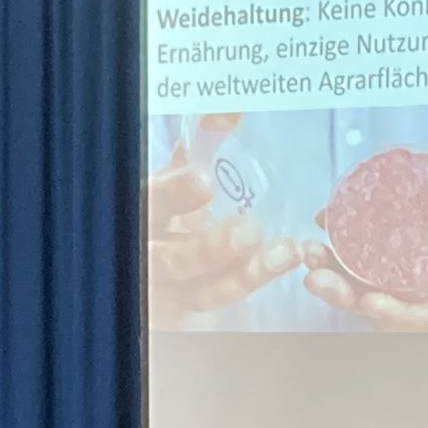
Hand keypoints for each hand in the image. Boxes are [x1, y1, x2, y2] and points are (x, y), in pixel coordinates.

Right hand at [147, 120, 299, 328]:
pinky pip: (219, 308)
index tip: (205, 182)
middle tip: (249, 230)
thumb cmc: (173, 206)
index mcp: (142, 212)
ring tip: (284, 253)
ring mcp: (168, 293)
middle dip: (210, 248)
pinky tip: (279, 266)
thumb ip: (200, 137)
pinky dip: (248, 286)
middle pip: (172, 261)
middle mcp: (149, 256)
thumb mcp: (181, 170)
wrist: (158, 253)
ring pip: (202, 292)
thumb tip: (227, 111)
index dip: (175, 193)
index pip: (151, 204)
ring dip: (245, 275)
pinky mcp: (188, 317)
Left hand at [300, 181, 427, 331]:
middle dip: (344, 296)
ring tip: (310, 252)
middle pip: (377, 306)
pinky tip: (321, 221)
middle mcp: (420, 290)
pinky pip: (354, 261)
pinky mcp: (384, 258)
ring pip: (358, 286)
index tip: (369, 301)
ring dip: (329, 274)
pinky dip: (334, 246)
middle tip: (317, 277)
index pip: (421, 314)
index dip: (394, 314)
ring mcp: (399, 276)